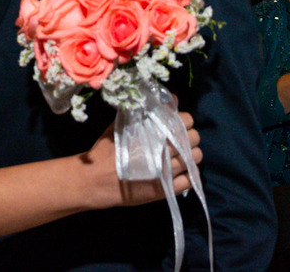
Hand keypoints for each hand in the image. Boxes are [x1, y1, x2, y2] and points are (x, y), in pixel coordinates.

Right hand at [85, 112, 201, 206]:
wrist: (95, 180)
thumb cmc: (107, 150)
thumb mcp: (123, 125)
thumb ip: (148, 112)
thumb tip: (173, 100)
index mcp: (154, 132)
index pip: (186, 121)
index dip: (183, 121)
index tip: (176, 124)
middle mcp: (163, 151)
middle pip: (193, 138)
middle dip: (189, 137)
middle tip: (179, 140)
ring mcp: (166, 172)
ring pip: (195, 159)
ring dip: (190, 155)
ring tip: (180, 156)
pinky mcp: (166, 190)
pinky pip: (190, 180)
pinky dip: (188, 175)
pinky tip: (178, 172)